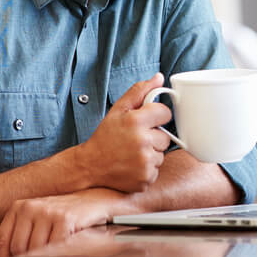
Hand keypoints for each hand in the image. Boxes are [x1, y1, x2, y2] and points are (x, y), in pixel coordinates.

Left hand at [0, 188, 126, 256]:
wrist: (95, 200)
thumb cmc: (65, 215)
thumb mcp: (39, 219)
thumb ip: (23, 235)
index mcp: (19, 207)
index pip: (3, 239)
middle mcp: (30, 207)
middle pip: (18, 247)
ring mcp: (48, 212)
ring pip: (35, 250)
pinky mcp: (64, 219)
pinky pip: (54, 247)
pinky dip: (58, 254)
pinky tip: (64, 251)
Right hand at [75, 73, 174, 192]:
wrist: (90, 166)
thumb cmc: (105, 136)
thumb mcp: (118, 110)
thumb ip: (139, 92)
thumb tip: (159, 78)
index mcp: (136, 121)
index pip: (165, 113)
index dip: (157, 117)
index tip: (147, 122)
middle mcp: (142, 142)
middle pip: (166, 137)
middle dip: (154, 137)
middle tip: (135, 139)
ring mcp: (144, 162)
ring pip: (161, 154)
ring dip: (151, 153)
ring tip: (132, 153)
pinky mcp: (145, 179)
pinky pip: (156, 170)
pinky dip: (147, 168)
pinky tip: (132, 165)